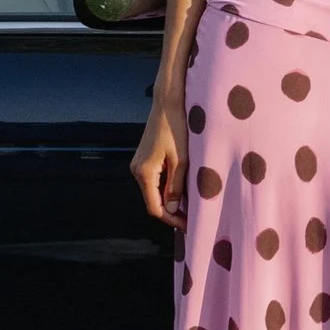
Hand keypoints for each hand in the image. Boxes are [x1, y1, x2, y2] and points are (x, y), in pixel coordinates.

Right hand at [133, 86, 188, 225]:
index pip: (154, 207)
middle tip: (192, 219)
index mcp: (144, 172)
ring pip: (154, 192)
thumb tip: (172, 210)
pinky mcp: (144, 159)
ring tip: (190, 207)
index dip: (171, 219)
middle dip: (172, 212)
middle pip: (153, 201)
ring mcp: (139, 165)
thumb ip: (176, 186)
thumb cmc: (177, 127)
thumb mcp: (181, 158)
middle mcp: (137, 171)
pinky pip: (155, 181)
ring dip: (170, 201)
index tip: (188, 226)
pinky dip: (167, 189)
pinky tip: (182, 191)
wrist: (168, 103)